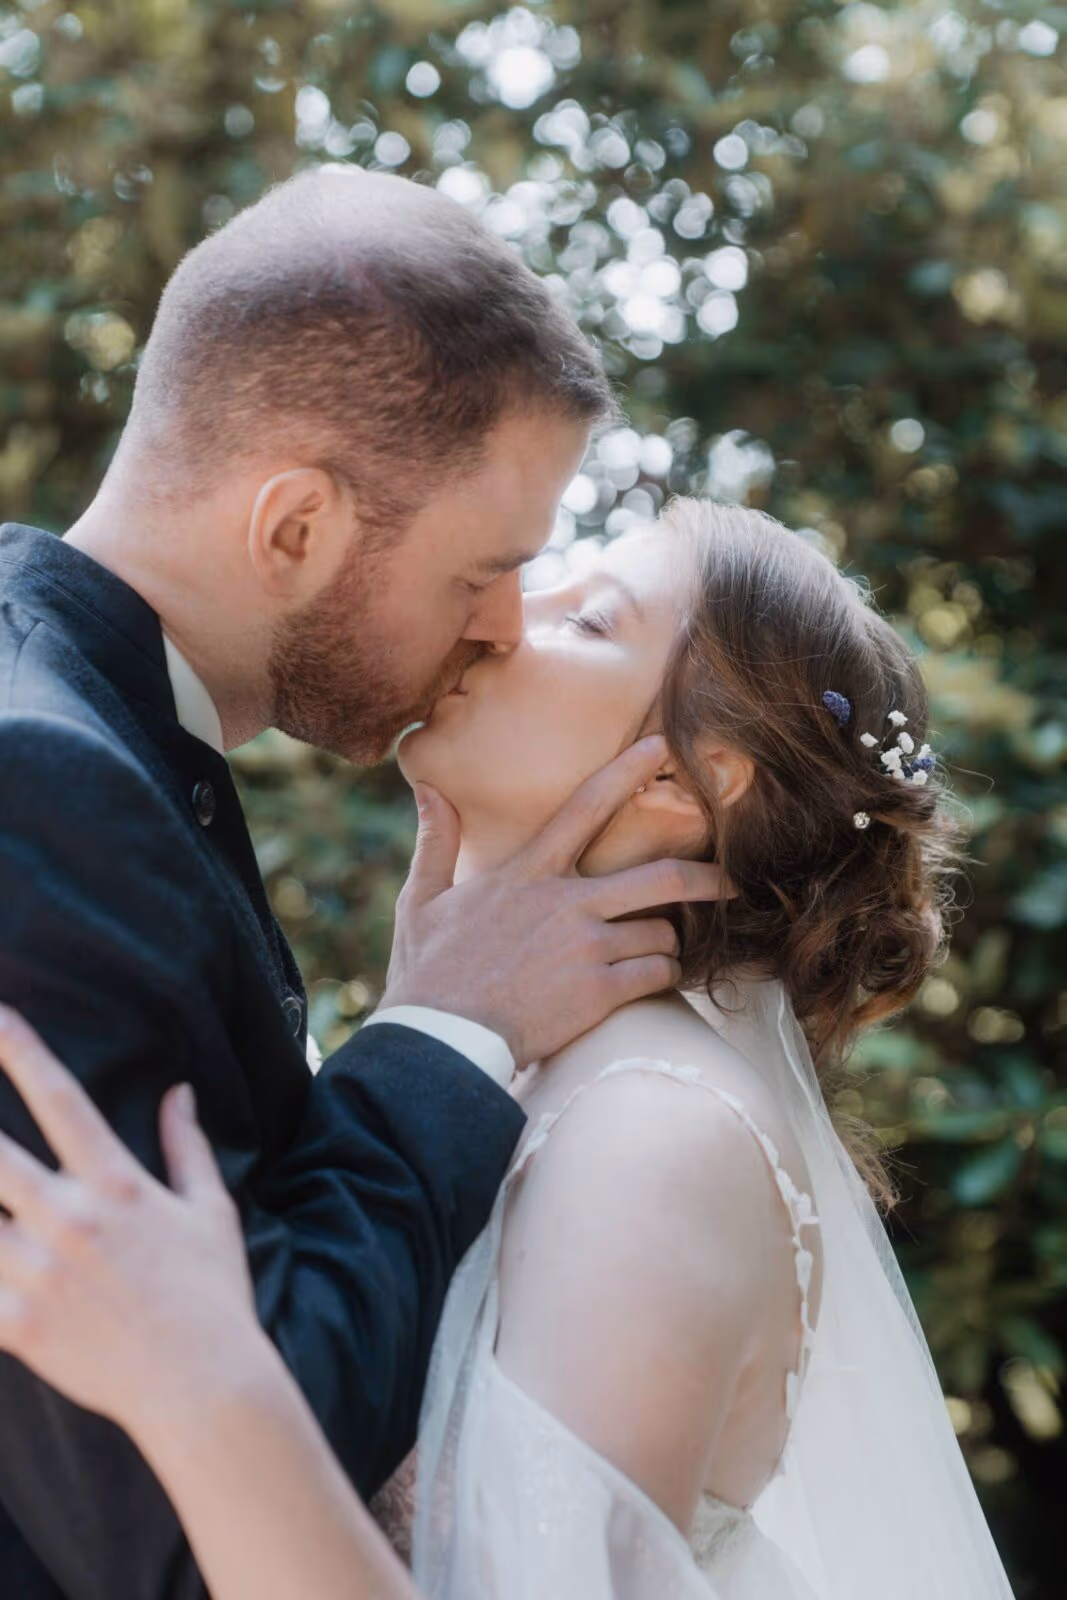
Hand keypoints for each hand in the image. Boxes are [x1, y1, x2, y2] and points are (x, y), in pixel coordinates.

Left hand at [0, 1008, 263, 1441]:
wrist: (203, 1385)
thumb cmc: (213, 1295)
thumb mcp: (211, 1210)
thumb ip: (187, 1145)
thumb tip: (179, 1090)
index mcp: (116, 1184)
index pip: (61, 1099)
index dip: (22, 1052)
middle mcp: (69, 1218)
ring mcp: (36, 1272)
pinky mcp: (15, 1324)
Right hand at [382, 736, 731, 1063]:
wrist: (442, 1042)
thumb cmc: (429, 974)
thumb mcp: (422, 901)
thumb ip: (436, 840)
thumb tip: (427, 787)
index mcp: (527, 874)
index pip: (585, 808)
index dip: (627, 771)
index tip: (661, 748)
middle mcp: (565, 903)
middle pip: (659, 876)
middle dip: (706, 878)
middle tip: (731, 883)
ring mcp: (586, 948)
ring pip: (663, 932)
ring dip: (669, 943)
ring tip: (658, 953)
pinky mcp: (599, 993)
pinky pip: (658, 974)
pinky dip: (663, 977)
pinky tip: (651, 982)